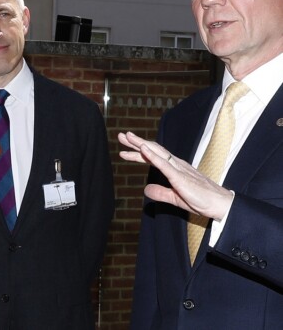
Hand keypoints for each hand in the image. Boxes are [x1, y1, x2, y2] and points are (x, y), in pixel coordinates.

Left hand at [118, 131, 233, 220]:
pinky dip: (153, 156)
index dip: (137, 153)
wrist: (221, 205)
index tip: (123, 151)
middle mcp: (176, 165)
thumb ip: (161, 193)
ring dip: (141, 144)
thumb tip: (146, 190)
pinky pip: (165, 164)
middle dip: (135, 143)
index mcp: (174, 169)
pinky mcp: (181, 177)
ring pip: (157, 152)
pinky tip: (143, 149)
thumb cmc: (202, 201)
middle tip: (121, 136)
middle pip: (152, 150)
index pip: (153, 157)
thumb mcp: (175, 198)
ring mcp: (178, 169)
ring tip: (127, 137)